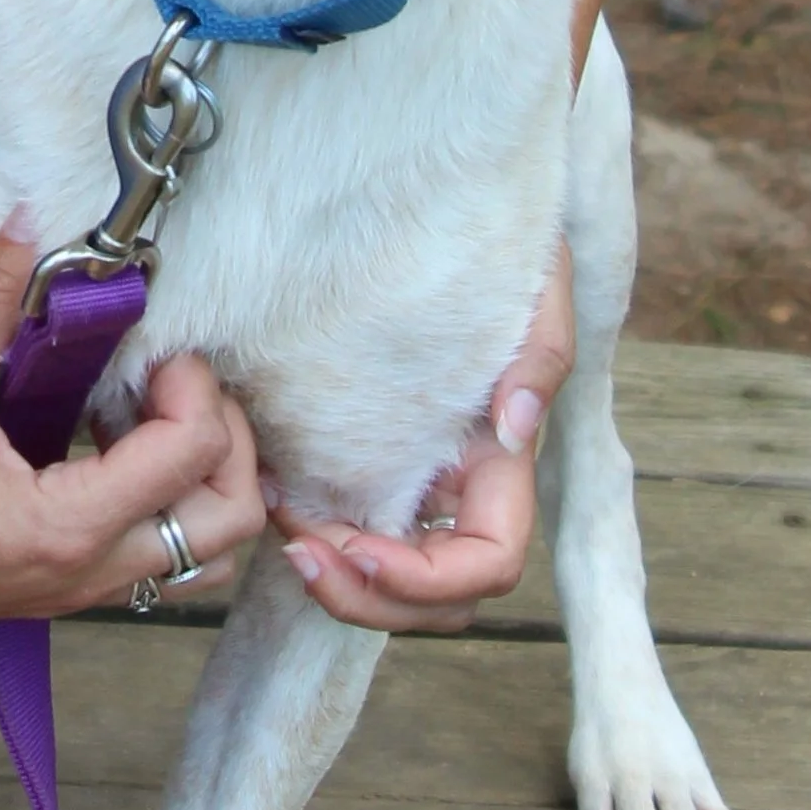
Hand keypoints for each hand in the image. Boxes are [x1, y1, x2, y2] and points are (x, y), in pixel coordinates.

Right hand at [0, 217, 263, 651]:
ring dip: (200, 485)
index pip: (193, 453)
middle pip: (230, 522)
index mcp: (70, 524)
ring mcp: (76, 592)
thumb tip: (25, 220)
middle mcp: (91, 572)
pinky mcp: (55, 593)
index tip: (151, 347)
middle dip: (229, 444)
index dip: (192, 385)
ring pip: (202, 555)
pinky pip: (152, 560)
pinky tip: (97, 448)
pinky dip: (160, 507)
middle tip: (176, 387)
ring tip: (141, 419)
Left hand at [271, 245, 575, 636]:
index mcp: (499, 461)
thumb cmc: (493, 249)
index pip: (486, 563)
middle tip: (300, 552)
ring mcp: (408, 480)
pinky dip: (309, 532)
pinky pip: (340, 526)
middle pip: (431, 598)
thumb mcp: (535, 286)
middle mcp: (457, 488)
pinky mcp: (359, 461)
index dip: (426, 580)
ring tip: (282, 528)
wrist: (436, 211)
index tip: (361, 548)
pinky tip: (271, 496)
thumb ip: (539, 355)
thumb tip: (515, 426)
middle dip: (365, 595)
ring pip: (384, 579)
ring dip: (335, 575)